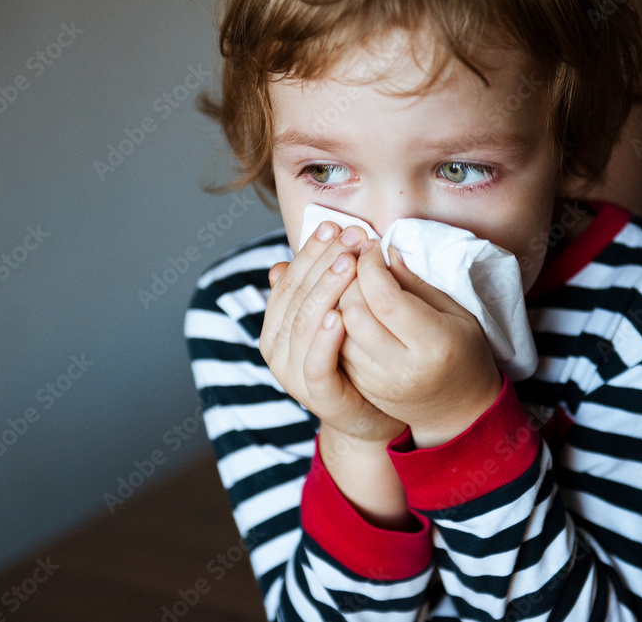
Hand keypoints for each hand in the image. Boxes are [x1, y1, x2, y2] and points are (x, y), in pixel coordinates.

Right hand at [259, 223, 405, 444]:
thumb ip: (316, 291)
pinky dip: (326, 338)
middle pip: (297, 296)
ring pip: (304, 323)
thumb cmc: (350, 362)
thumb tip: (281, 261)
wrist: (366, 417)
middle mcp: (276, 348)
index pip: (289, 279)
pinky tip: (341, 315)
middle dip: (324, 262)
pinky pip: (316, 362)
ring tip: (349, 263)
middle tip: (351, 236)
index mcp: (276, 325)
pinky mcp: (317, 395)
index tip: (334, 224)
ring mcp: (293, 373)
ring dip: (327, 289)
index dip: (310, 251)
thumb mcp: (332, 319)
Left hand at [338, 241, 502, 447]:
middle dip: (348, 279)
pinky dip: (335, 323)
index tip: (371, 249)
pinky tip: (346, 306)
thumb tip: (386, 253)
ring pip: (338, 331)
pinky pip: (336, 348)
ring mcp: (378, 382)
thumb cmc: (463, 352)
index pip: (385, 298)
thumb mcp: (456, 313)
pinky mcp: (362, 388)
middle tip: (356, 261)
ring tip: (348, 281)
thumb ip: (418, 284)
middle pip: (355, 314)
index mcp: (433, 344)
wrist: (458, 410)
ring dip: (337, 300)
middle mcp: (402, 367)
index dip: (370, 266)